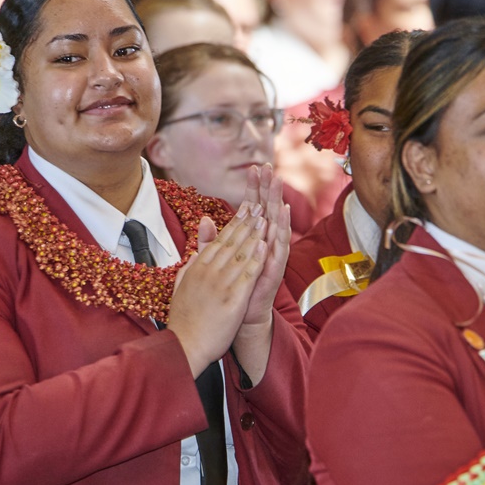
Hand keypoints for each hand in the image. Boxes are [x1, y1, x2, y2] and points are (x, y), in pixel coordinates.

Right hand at [168, 209, 266, 377]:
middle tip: (258, 204)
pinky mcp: (232, 299)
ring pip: (240, 253)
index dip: (233, 223)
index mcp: (197, 268)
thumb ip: (189, 267)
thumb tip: (195, 253)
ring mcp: (220, 284)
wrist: (184, 347)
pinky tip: (265, 245)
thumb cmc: (183, 322)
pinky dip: (257, 258)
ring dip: (254, 233)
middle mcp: (208, 272)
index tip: (244, 209)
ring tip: (265, 217)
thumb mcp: (181, 287)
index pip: (219, 241)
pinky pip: (247, 274)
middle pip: (231, 242)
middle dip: (246, 222)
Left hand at [226, 165, 290, 385]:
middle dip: (267, 188)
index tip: (254, 167)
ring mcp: (271, 256)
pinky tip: (281, 213)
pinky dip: (281, 229)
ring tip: (277, 182)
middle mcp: (264, 245)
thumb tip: (203, 219)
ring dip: (276, 202)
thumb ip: (210, 240)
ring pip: (275, 223)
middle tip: (268, 166)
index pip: (252, 209)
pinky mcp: (274, 269)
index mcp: (250, 241)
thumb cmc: (230, 289)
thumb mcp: (217, 261)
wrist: (239, 318)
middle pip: (266, 210)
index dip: (253, 189)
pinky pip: (279, 246)